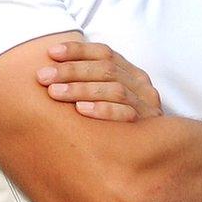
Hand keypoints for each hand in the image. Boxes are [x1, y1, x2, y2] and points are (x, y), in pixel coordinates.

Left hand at [37, 40, 162, 121]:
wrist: (158, 151)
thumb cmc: (121, 123)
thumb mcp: (109, 97)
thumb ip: (90, 83)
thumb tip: (49, 74)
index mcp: (131, 72)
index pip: (104, 52)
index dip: (78, 50)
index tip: (51, 53)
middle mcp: (140, 84)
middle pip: (106, 69)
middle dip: (71, 71)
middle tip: (43, 77)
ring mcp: (146, 104)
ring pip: (114, 89)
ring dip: (81, 89)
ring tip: (54, 93)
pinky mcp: (148, 125)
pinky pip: (125, 114)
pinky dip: (102, 110)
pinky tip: (81, 110)